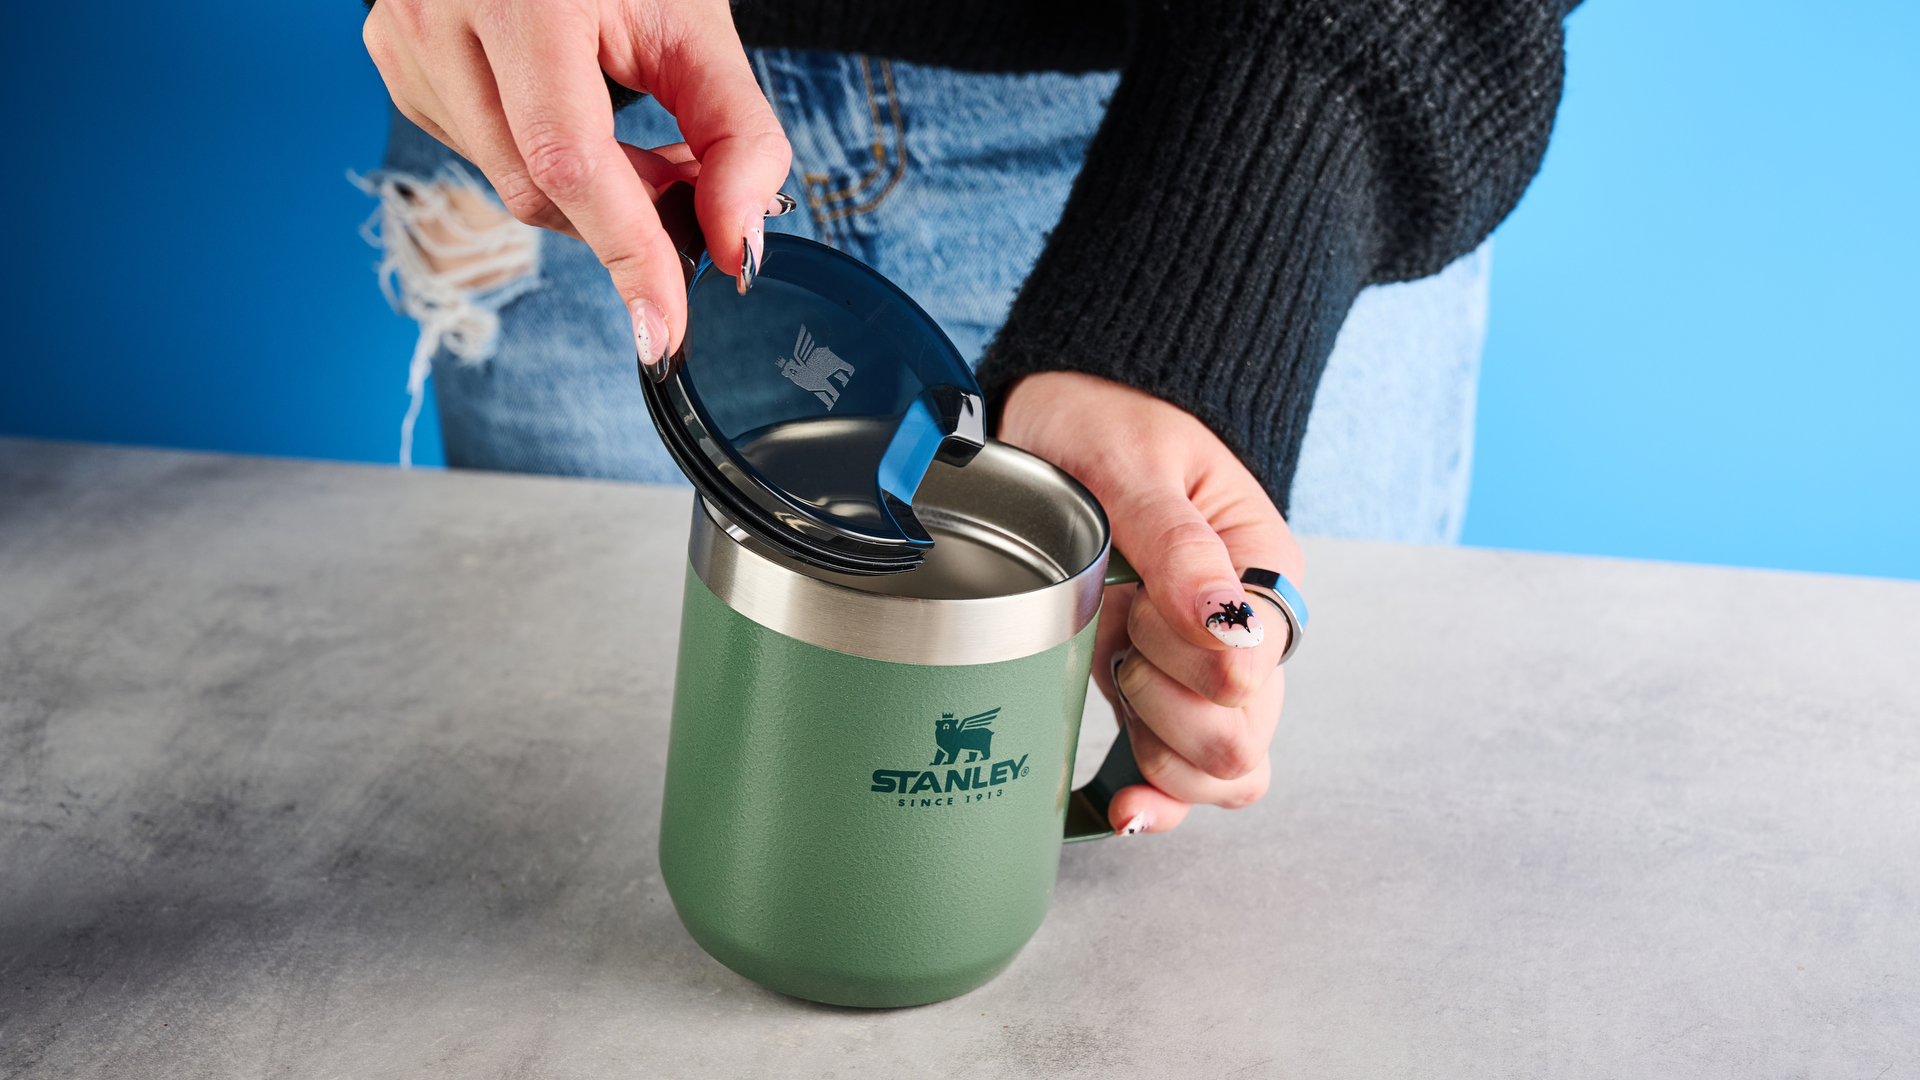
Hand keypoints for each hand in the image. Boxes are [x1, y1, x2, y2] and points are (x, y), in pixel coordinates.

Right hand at [362, 0, 791, 360]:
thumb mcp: (696, 25)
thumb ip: (737, 136)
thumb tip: (736, 244)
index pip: (571, 162)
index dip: (627, 254)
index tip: (662, 329)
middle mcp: (442, 17)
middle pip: (541, 190)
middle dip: (622, 214)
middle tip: (680, 179)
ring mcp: (406, 44)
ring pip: (510, 185)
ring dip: (586, 191)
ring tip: (630, 128)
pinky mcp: (396, 65)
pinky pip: (479, 155)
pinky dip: (541, 160)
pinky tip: (572, 113)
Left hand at [998, 372, 1304, 834]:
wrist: (1056, 412)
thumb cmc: (1107, 420)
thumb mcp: (1139, 462)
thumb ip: (1181, 545)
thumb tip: (1229, 626)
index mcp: (1260, 572)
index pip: (1254, 673)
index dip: (1192, 661)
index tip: (1142, 606)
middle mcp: (1239, 635)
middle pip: (1242, 741)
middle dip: (1171, 708)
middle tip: (1124, 633)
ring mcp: (1194, 671)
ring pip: (1217, 773)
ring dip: (1156, 750)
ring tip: (1115, 678)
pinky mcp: (1149, 692)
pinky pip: (1175, 779)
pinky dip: (1154, 801)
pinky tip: (1122, 808)